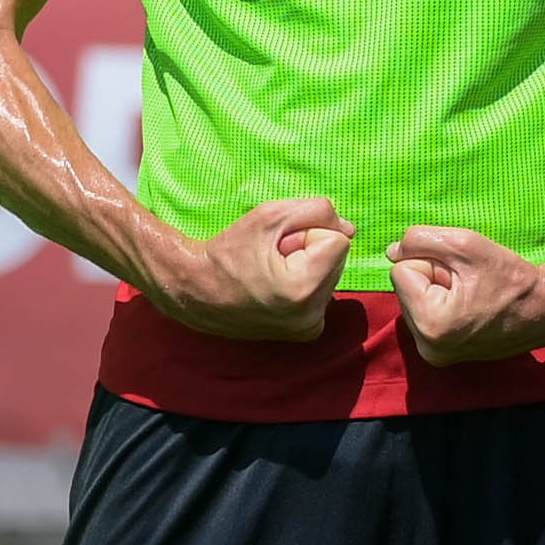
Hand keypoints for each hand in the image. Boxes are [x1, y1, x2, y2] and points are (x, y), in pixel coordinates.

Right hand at [144, 194, 355, 340]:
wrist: (194, 291)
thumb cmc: (227, 251)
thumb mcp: (269, 215)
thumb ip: (317, 211)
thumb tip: (349, 230)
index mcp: (303, 288)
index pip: (338, 240)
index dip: (306, 234)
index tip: (276, 245)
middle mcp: (311, 316)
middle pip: (337, 260)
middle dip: (309, 252)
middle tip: (270, 259)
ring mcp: (309, 328)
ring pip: (331, 276)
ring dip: (307, 268)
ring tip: (270, 274)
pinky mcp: (306, 333)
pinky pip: (323, 294)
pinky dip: (305, 286)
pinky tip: (277, 289)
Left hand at [389, 222, 544, 362]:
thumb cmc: (511, 276)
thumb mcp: (465, 244)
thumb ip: (420, 240)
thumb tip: (392, 252)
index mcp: (431, 324)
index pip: (401, 271)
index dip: (432, 263)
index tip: (464, 274)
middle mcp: (428, 348)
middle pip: (405, 289)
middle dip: (433, 279)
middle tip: (470, 286)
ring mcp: (434, 356)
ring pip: (413, 302)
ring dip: (438, 292)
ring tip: (472, 297)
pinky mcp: (441, 356)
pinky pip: (424, 317)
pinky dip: (442, 307)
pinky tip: (469, 309)